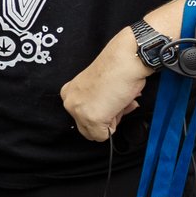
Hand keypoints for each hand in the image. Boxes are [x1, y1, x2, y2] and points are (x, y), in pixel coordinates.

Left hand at [62, 27, 152, 141]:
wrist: (126, 60)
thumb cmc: (117, 69)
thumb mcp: (98, 88)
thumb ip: (96, 103)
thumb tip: (106, 116)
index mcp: (69, 93)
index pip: (82, 117)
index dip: (101, 112)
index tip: (111, 101)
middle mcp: (70, 102)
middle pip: (87, 128)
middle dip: (106, 119)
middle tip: (118, 103)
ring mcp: (79, 111)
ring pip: (96, 133)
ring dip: (113, 120)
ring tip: (120, 101)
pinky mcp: (92, 119)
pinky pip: (104, 135)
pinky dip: (116, 125)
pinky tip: (120, 105)